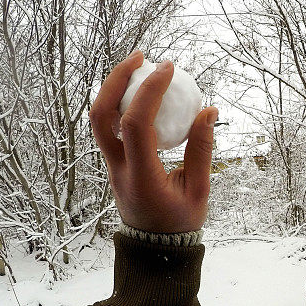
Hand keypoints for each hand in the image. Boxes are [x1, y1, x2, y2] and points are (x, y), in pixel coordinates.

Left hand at [90, 50, 217, 232]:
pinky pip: (108, 126)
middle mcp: (118, 168)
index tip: (169, 70)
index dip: (150, 91)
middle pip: (100, 115)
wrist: (156, 248)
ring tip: (138, 67)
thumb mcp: (198, 190)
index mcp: (141, 177)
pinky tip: (140, 92)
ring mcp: (111, 166)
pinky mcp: (113, 163)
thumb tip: (207, 110)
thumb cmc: (180, 222)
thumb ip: (201, 150)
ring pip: (98, 119)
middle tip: (141, 57)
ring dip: (113, 88)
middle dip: (116, 79)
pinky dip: (119, 103)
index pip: (136, 124)